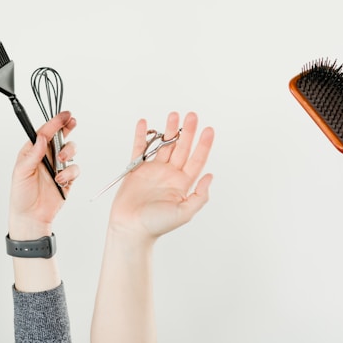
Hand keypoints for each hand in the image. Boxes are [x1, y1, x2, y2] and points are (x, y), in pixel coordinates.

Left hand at [8, 111, 78, 238]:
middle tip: (71, 122)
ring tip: (60, 161)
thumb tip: (42, 137)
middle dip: (67, 127)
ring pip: (70, 150)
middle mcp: (46, 155)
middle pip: (60, 136)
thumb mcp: (21, 172)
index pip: (44, 132)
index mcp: (33, 151)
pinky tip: (61, 180)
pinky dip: (70, 172)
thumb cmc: (21, 194)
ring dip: (68, 152)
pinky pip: (75, 168)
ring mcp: (58, 166)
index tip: (64, 115)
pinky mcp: (67, 178)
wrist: (31, 217)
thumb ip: (33, 154)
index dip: (54, 122)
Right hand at [109, 111, 213, 243]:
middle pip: (181, 147)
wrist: (131, 227)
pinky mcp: (136, 168)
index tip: (209, 129)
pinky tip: (144, 123)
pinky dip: (141, 136)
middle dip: (187, 131)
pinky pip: (139, 148)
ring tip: (173, 115)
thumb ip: (200, 195)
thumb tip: (211, 175)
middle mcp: (169, 174)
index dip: (203, 144)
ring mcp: (153, 170)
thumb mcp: (185, 212)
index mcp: (182, 183)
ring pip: (163, 145)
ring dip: (168, 130)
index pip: (196, 159)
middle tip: (192, 115)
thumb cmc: (157, 224)